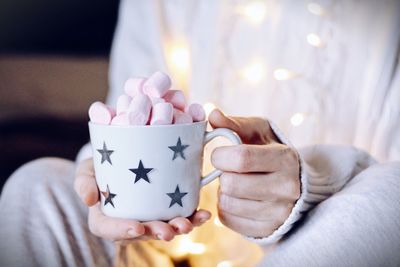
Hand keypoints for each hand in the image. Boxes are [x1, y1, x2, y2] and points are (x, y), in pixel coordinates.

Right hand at [74, 158, 210, 242]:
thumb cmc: (100, 166)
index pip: (109, 229)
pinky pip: (179, 217)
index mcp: (106, 216)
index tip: (136, 226)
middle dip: (156, 232)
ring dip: (178, 228)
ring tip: (188, 224)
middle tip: (167, 231)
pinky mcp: (165, 209)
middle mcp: (129, 221)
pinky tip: (204, 215)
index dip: (122, 231)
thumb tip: (89, 200)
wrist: (121, 157)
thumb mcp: (87, 169)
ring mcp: (149, 217)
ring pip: (163, 227)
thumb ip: (83, 182)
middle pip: (142, 233)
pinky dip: (193, 218)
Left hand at [209, 109, 299, 237]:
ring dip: (223, 191)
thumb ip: (235, 124)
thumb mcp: (259, 132)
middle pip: (231, 184)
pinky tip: (237, 198)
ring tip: (234, 183)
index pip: (241, 158)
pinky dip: (225, 207)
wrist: (295, 183)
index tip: (220, 154)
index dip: (221, 155)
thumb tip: (213, 114)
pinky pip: (227, 219)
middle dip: (222, 175)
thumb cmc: (270, 151)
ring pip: (227, 203)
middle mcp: (287, 188)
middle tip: (228, 170)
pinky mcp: (266, 229)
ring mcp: (278, 213)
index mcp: (285, 158)